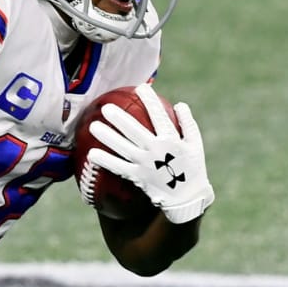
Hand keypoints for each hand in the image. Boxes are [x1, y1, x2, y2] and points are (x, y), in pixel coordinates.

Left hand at [86, 83, 215, 222]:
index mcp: (171, 139)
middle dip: (119, 117)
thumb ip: (187, 123)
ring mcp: (146, 164)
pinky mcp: (138, 177)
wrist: (187, 199)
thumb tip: (179, 104)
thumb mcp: (196, 144)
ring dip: (107, 136)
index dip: (149, 100)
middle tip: (105, 107)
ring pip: (123, 147)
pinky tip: (91, 155)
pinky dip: (105, 161)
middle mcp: (156, 150)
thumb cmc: (192, 169)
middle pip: (134, 130)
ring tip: (93, 126)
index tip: (140, 87)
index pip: (158, 115)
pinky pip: (119, 168)